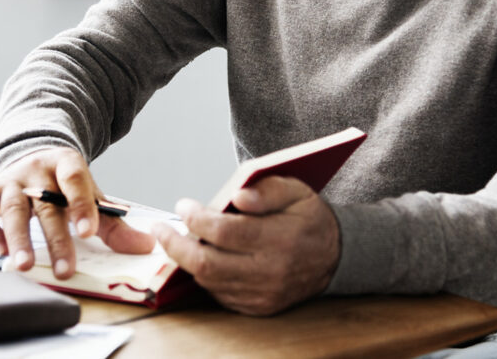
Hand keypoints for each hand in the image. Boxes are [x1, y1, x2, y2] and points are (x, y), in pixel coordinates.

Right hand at [0, 147, 154, 278]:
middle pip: (46, 204)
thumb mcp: (91, 196)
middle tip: (64, 269)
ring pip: (13, 208)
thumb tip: (147, 246)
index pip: (75, 179)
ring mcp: (11, 179)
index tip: (89, 232)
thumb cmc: (65, 186)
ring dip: (18, 238)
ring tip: (25, 265)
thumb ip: (114, 223)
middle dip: (56, 238)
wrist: (32, 157)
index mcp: (66, 163)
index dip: (82, 204)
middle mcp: (37, 169)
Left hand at [152, 176, 339, 315]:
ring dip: (186, 260)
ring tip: (176, 239)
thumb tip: (237, 196)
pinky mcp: (259, 307)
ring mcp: (263, 294)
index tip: (183, 205)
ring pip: (209, 282)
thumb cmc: (309, 218)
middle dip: (176, 245)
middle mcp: (270, 271)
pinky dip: (204, 276)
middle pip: (208, 264)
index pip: (225, 232)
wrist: (335, 256)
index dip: (196, 218)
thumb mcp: (296, 190)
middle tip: (160, 229)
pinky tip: (198, 257)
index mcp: (280, 239)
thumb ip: (267, 189)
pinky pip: (219, 295)